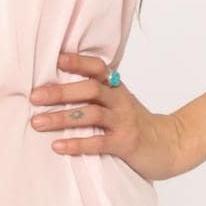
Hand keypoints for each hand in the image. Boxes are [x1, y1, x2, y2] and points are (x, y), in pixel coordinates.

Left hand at [28, 48, 193, 180]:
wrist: (170, 145)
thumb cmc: (134, 124)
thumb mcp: (118, 104)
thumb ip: (96, 95)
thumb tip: (54, 91)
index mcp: (116, 88)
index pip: (97, 68)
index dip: (78, 61)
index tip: (55, 59)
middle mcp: (120, 101)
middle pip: (90, 89)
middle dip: (60, 92)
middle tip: (34, 97)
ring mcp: (123, 121)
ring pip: (91, 114)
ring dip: (62, 118)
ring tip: (38, 123)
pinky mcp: (125, 143)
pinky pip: (98, 142)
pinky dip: (77, 143)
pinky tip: (58, 146)